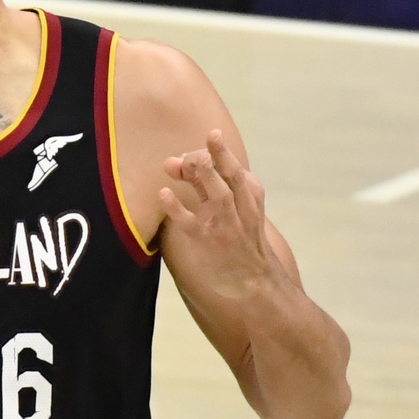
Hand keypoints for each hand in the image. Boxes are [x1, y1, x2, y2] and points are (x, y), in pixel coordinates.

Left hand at [159, 131, 277, 300]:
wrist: (255, 282)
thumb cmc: (240, 241)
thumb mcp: (237, 209)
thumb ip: (206, 184)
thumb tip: (174, 162)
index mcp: (250, 198)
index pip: (236, 170)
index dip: (222, 152)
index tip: (210, 136)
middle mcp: (240, 209)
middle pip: (230, 177)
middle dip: (217, 157)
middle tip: (204, 142)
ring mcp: (225, 226)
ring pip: (218, 197)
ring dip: (202, 177)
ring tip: (184, 161)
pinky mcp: (207, 242)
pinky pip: (190, 224)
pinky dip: (176, 208)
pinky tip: (163, 194)